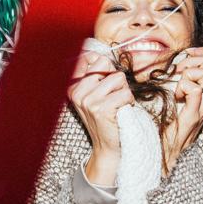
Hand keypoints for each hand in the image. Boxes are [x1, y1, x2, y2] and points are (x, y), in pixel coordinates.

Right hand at [67, 51, 133, 185]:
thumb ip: (97, 74)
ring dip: (124, 91)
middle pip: (106, 64)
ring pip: (118, 78)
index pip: (90, 57)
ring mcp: (87, 100)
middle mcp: (77, 91)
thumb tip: (103, 56)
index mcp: (73, 86)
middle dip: (116, 80)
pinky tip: (121, 112)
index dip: (104, 65)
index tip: (106, 81)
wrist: (108, 147)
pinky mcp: (100, 108)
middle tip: (114, 97)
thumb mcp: (96, 95)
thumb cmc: (107, 118)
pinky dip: (129, 102)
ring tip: (117, 105)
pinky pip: (125, 94)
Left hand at [162, 47, 202, 173]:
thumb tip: (177, 62)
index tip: (187, 55)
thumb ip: (182, 80)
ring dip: (189, 72)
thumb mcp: (178, 97)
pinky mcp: (193, 116)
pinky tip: (177, 95)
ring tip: (178, 85)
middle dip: (196, 58)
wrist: (166, 152)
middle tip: (180, 69)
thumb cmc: (168, 124)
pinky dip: (184, 86)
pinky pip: (196, 90)